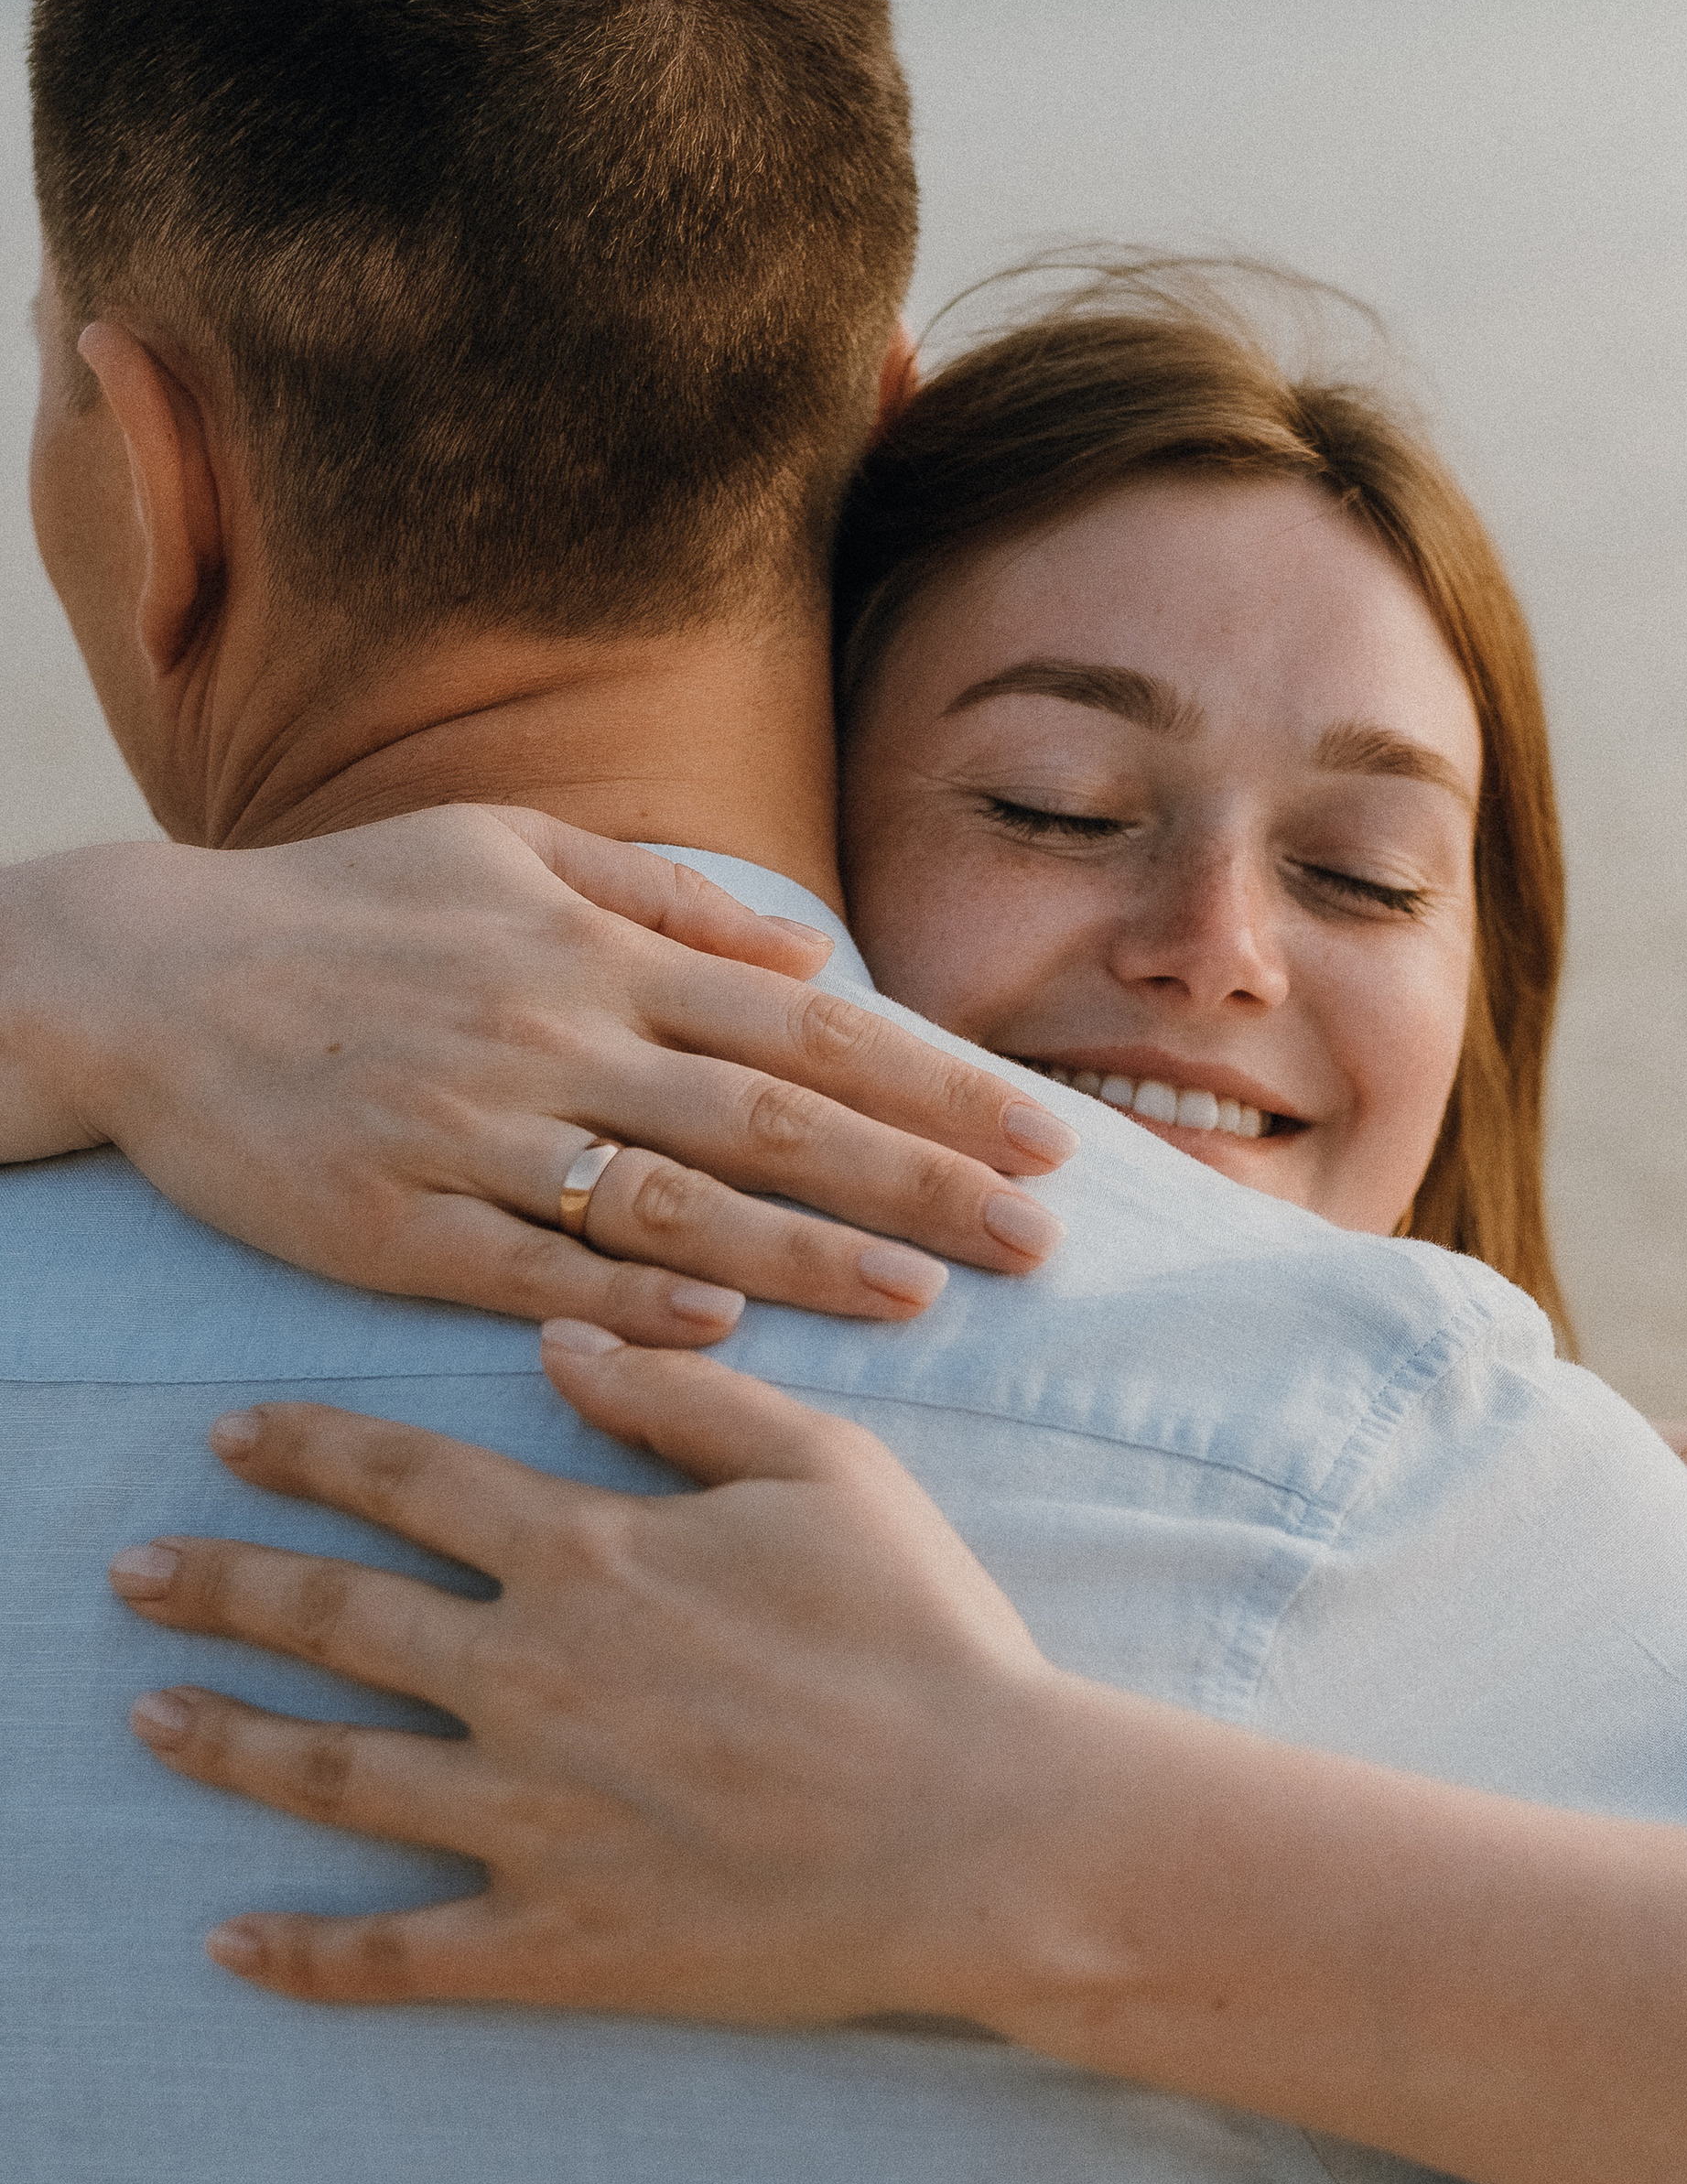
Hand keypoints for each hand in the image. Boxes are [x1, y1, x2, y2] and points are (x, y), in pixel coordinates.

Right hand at [6, 809, 1075, 1337]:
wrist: (148, 976)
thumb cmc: (344, 909)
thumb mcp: (509, 851)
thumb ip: (666, 900)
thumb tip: (812, 957)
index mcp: (600, 957)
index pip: (811, 1031)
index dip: (937, 1085)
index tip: (1042, 1135)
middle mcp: (558, 1042)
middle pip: (774, 1126)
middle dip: (921, 1182)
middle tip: (1040, 1239)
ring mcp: (477, 1136)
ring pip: (674, 1209)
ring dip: (809, 1257)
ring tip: (925, 1294)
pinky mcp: (397, 1224)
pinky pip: (536, 1272)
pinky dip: (632, 1302)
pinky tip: (727, 1331)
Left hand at [109, 1327, 1112, 2018]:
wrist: (991, 1829)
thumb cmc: (926, 1637)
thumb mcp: (829, 1471)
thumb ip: (683, 1398)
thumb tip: (553, 1346)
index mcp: (592, 1555)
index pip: (406, 1480)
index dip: (309, 1451)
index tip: (233, 1436)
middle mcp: (532, 1679)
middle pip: (335, 1616)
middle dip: (222, 1584)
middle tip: (131, 1568)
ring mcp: (534, 1818)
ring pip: (337, 1774)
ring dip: (230, 1740)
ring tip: (147, 1715)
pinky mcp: (560, 1941)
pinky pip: (402, 1953)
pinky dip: (308, 1954)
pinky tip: (230, 1944)